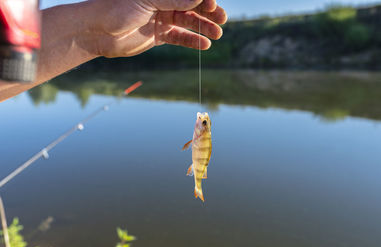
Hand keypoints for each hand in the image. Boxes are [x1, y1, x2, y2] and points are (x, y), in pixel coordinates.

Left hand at [86, 0, 226, 57]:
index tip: (213, 5)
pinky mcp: (158, 35)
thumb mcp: (147, 0)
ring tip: (217, 35)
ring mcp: (160, 18)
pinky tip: (204, 45)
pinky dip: (191, 41)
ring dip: (203, 28)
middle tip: (221, 20)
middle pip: (191, 5)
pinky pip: (179, 37)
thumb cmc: (115, 8)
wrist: (96, 32)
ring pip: (187, 22)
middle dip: (207, 12)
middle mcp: (161, 1)